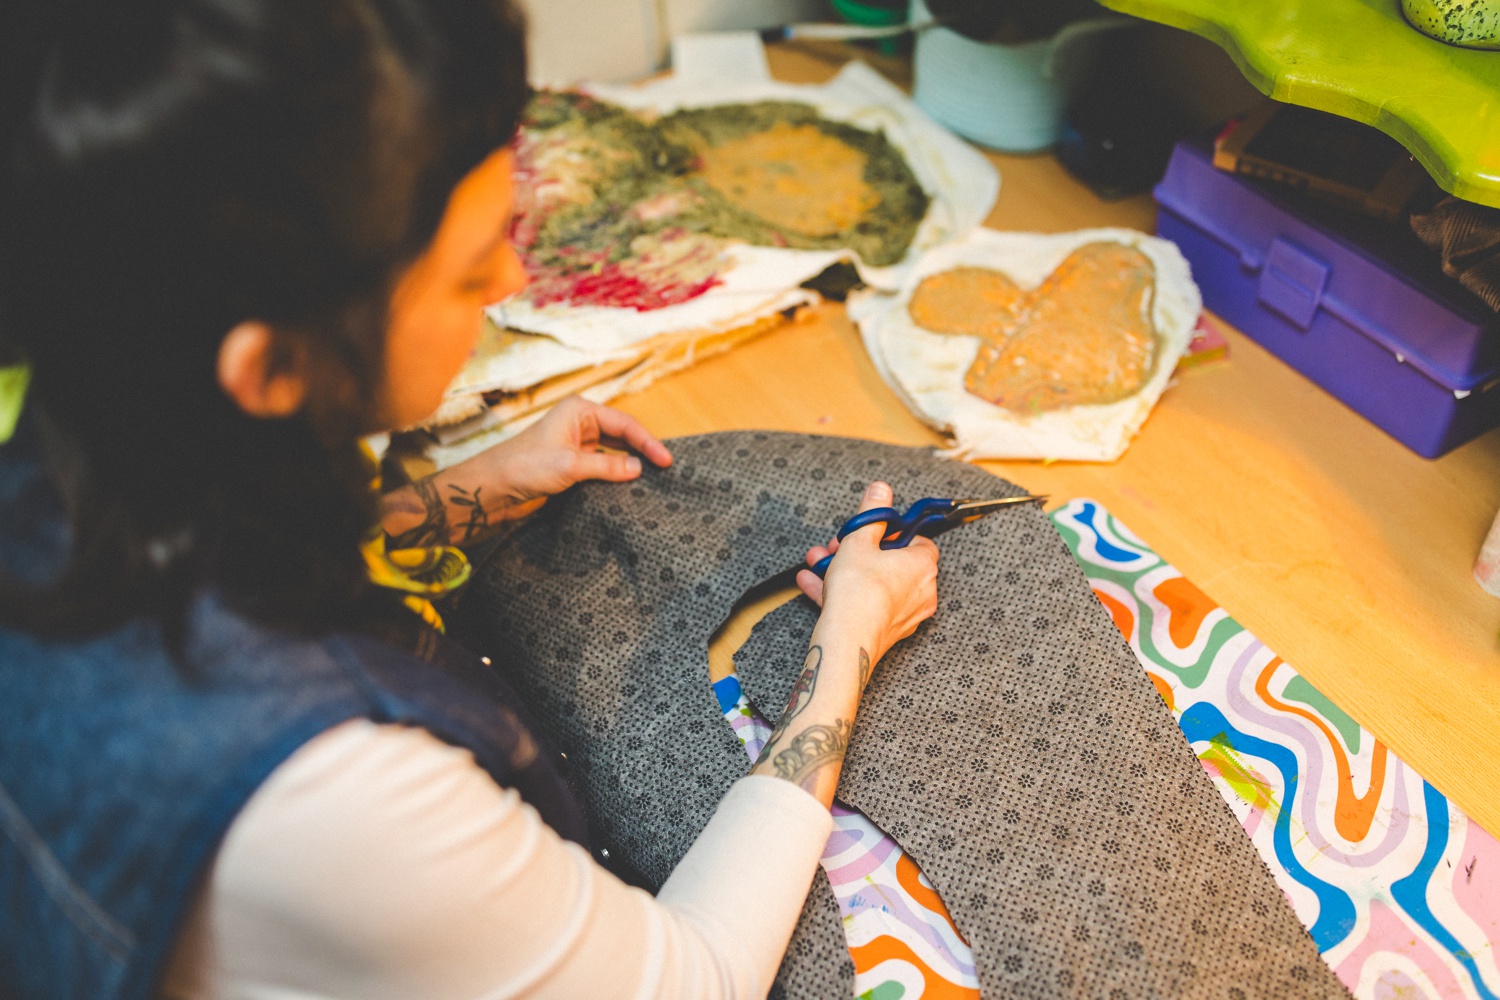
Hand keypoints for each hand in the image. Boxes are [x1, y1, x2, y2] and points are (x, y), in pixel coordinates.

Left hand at [475, 395, 672, 507]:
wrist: (492, 488)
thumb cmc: (524, 466)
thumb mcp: (571, 465)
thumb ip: (608, 466)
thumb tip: (639, 469)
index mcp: (579, 410)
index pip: (625, 424)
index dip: (648, 442)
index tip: (666, 461)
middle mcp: (578, 423)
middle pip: (621, 435)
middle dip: (642, 451)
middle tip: (665, 470)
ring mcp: (575, 444)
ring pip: (612, 452)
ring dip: (629, 465)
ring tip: (652, 479)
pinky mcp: (570, 464)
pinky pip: (601, 467)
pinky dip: (615, 475)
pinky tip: (628, 486)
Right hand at [795, 481, 938, 664]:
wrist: (847, 639)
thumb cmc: (858, 590)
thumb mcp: (859, 540)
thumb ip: (872, 514)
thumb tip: (881, 490)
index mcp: (923, 565)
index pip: (919, 541)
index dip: (893, 533)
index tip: (873, 530)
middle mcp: (921, 591)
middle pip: (892, 563)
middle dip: (859, 551)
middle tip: (837, 545)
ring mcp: (905, 614)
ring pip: (874, 584)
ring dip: (845, 570)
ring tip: (817, 562)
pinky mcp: (887, 631)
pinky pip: (866, 604)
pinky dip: (843, 593)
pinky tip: (812, 583)